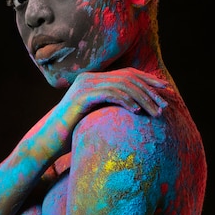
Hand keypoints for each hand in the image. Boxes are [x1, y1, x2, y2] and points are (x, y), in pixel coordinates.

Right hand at [27, 67, 168, 161]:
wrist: (49, 140)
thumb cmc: (73, 131)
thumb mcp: (96, 115)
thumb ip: (111, 107)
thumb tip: (138, 109)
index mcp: (93, 79)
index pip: (127, 74)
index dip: (148, 80)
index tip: (166, 90)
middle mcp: (89, 78)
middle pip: (127, 77)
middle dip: (150, 89)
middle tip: (165, 104)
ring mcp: (84, 86)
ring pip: (122, 85)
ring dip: (142, 98)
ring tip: (156, 112)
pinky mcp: (81, 97)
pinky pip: (109, 94)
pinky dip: (126, 101)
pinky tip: (137, 112)